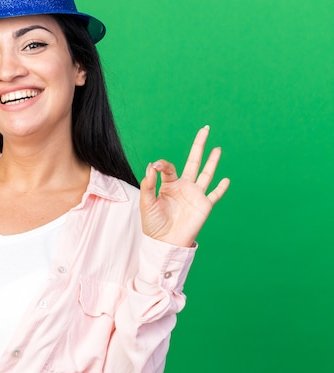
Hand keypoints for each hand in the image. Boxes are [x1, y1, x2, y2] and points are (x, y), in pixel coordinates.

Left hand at [139, 126, 229, 246]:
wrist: (164, 242)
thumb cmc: (153, 224)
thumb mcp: (146, 203)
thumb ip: (148, 184)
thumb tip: (151, 166)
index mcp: (169, 185)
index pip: (169, 167)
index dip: (162, 164)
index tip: (156, 167)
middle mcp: (184, 186)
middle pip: (193, 162)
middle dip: (199, 146)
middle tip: (204, 129)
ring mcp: (195, 195)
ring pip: (206, 174)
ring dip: (212, 161)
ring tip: (217, 148)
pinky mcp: (204, 206)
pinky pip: (214, 194)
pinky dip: (221, 188)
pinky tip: (226, 179)